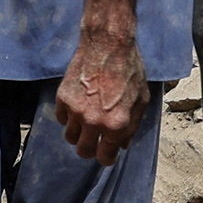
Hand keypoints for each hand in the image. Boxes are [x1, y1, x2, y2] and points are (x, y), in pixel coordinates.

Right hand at [52, 22, 147, 166]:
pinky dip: (68, 118)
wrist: (108, 44)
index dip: (106, 158)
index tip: (107, 155)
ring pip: (69, 137)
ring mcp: (76, 110)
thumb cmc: (130, 70)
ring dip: (78, 134)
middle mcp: (94, 121)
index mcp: (117, 125)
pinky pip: (60, 119)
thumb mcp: (141, 100)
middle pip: (83, 151)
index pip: (105, 157)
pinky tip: (77, 108)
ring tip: (85, 125)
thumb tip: (122, 145)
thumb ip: (132, 126)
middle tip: (95, 143)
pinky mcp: (63, 97)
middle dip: (90, 150)